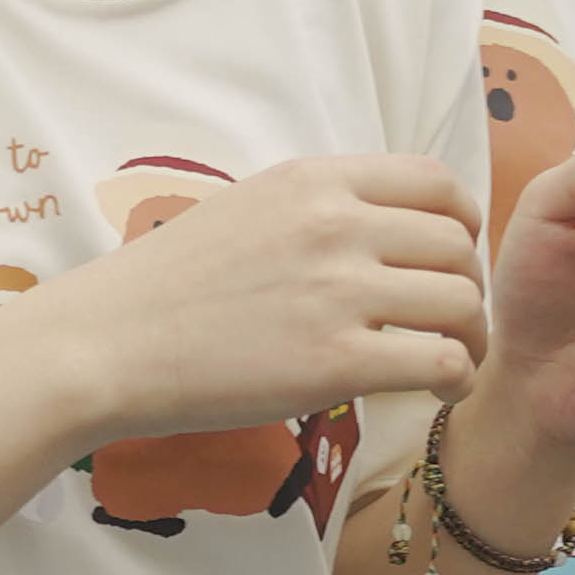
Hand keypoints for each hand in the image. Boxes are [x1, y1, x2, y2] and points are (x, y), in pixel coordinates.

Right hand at [3, 151, 487, 451]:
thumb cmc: (163, 286)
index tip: (449, 256)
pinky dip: (453, 378)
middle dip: (467, 286)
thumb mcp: (244, 209)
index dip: (462, 222)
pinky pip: (440, 360)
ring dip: (469, 337)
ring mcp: (338, 293)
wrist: (105, 344)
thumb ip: (314, 208)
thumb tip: (378, 225)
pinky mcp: (336, 362)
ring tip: (450, 360)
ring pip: (460, 303)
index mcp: (313, 181)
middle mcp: (335, 225)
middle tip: (450, 321)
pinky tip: (433, 392)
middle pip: (456, 246)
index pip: (435, 183)